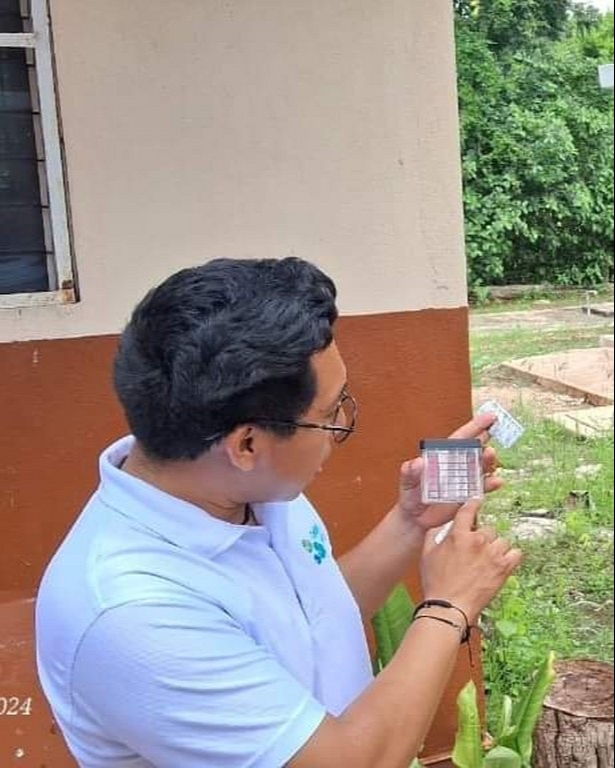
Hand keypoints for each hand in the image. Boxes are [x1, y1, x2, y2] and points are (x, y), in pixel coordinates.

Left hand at [397, 412, 503, 531]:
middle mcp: (457, 465)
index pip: (460, 438)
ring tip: (491, 455)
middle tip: (496, 430)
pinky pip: (482, 487)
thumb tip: (418, 462)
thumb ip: (410, 472)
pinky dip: (490, 484)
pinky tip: (497, 481)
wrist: (416, 519)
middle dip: (486, 438)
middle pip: (475, 449)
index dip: (475, 426)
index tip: (490, 417)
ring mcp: (465, 479)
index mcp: (443, 456)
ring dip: (488, 461)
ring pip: (481, 466)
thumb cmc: (410, 496)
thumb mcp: (407, 482)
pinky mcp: (469, 494)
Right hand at [420, 499, 522, 624]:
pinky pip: (516, 553)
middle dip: (482, 537)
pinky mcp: (504, 568)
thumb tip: (441, 526)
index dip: (474, 504)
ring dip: (496, 547)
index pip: (469, 510)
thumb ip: (434, 535)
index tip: (477, 503)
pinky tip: (503, 561)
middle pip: (488, 528)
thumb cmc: (437, 583)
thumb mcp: (427, 554)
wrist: (449, 607)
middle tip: (476, 549)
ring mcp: (492, 554)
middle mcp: (477, 541)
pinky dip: (511, 556)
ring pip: (502, 540)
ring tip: (488, 558)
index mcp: (458, 535)